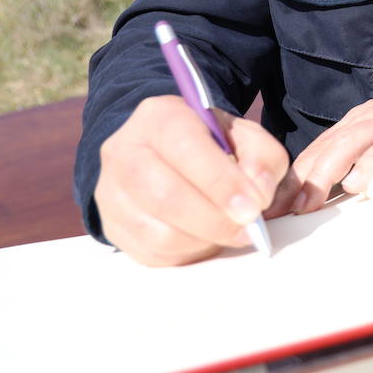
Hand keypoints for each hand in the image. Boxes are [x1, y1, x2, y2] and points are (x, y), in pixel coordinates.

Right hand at [94, 95, 291, 266]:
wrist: (170, 154)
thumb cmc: (212, 145)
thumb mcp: (244, 136)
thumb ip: (262, 158)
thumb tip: (257, 194)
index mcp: (159, 117)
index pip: (186, 148)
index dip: (221, 183)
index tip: (252, 208)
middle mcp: (124, 151)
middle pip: (165, 196)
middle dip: (215, 220)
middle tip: (248, 229)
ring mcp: (110, 192)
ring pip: (158, 233)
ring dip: (204, 240)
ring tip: (228, 231)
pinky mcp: (112, 227)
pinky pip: (152, 254)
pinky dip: (187, 253)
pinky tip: (205, 237)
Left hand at [278, 82, 372, 214]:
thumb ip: (351, 163)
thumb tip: (317, 201)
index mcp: (351, 125)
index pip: (313, 152)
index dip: (289, 180)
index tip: (269, 208)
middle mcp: (365, 121)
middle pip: (324, 148)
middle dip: (298, 180)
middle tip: (280, 211)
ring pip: (349, 144)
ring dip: (324, 175)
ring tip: (308, 204)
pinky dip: (372, 164)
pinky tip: (358, 185)